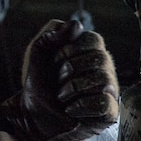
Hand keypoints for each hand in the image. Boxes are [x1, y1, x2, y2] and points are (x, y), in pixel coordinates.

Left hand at [0, 19, 118, 140]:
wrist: (32, 114)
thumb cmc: (40, 84)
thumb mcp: (38, 53)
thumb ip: (53, 34)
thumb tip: (76, 25)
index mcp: (91, 53)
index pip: (94, 39)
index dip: (70, 50)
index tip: (55, 62)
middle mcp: (104, 70)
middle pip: (100, 58)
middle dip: (70, 69)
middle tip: (58, 81)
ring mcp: (109, 91)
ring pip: (103, 80)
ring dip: (74, 88)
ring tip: (62, 97)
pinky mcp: (108, 114)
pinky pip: (104, 103)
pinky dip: (82, 106)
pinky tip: (71, 109)